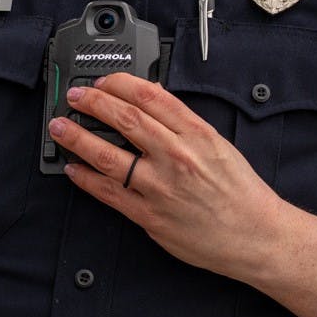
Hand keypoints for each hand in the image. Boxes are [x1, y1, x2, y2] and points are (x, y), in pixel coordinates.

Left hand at [47, 72, 288, 276]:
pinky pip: (109, 193)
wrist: (256, 235)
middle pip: (124, 118)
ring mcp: (161, 187)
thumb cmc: (240, 192)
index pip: (150, 95)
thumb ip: (183, 126)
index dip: (119, 82)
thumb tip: (148, 105)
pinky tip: (73, 168)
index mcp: (197, 133)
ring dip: (77, 138)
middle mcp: (177, 156)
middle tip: (74, 97)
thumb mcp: (218, 145)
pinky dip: (86, 179)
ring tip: (60, 128)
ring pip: (108, 155)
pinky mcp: (150, 216)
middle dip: (91, 103)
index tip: (103, 81)